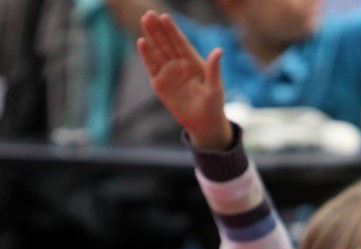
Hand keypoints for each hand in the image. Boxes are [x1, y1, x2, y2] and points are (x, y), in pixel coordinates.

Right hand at [137, 11, 233, 149]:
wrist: (203, 123)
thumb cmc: (213, 105)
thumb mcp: (215, 87)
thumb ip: (214, 69)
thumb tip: (219, 50)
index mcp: (193, 61)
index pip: (181, 42)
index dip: (173, 30)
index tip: (165, 17)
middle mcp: (179, 64)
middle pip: (167, 43)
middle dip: (159, 29)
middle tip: (149, 14)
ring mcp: (168, 73)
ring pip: (158, 51)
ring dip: (151, 37)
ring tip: (144, 20)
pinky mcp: (160, 84)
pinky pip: (152, 67)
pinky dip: (146, 55)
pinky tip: (141, 42)